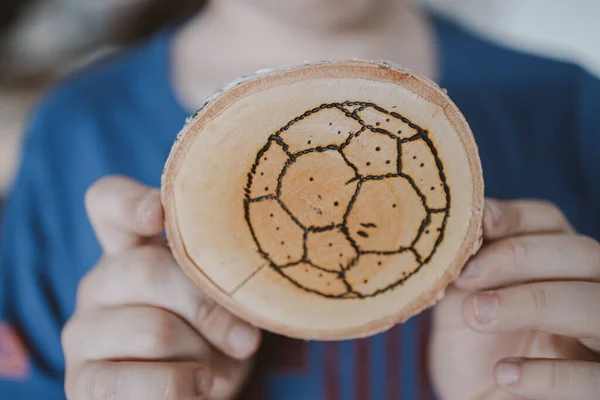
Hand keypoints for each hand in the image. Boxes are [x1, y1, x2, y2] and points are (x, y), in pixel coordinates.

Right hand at [62, 176, 260, 398]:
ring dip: (201, 356)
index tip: (159, 214)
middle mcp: (100, 283)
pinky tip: (197, 387)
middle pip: (147, 270)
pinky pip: (133, 382)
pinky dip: (178, 388)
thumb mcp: (224, 303)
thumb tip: (242, 332)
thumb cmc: (213, 337)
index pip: (108, 202)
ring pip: (152, 330)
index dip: (130, 202)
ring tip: (216, 370)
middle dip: (208, 307)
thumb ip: (224, 291)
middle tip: (246, 339)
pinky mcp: (81, 382)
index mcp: (131, 249)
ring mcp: (83, 331)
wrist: (195, 390)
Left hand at [430, 198, 599, 399]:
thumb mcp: (460, 300)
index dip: (515, 218)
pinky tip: (504, 373)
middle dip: (519, 257)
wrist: (478, 398)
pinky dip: (548, 375)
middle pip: (581, 253)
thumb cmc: (473, 346)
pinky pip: (593, 380)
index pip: (550, 222)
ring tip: (476, 315)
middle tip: (466, 276)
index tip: (478, 227)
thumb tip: (458, 222)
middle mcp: (590, 292)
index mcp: (553, 264)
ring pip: (594, 306)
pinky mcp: (599, 387)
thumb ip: (463, 264)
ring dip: (533, 303)